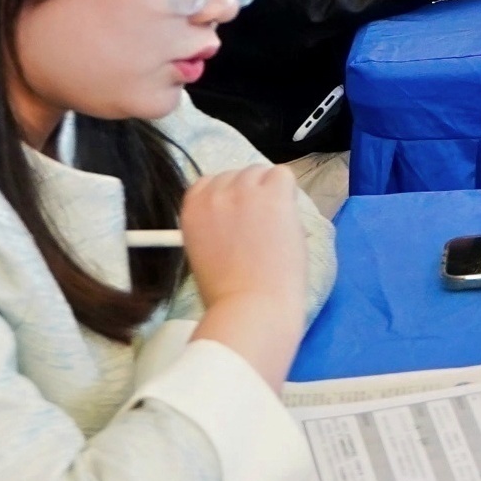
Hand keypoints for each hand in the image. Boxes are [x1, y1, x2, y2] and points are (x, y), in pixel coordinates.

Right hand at [179, 163, 314, 383]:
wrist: (250, 307)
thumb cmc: (227, 295)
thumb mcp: (203, 254)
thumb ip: (213, 227)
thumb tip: (234, 218)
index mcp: (192, 209)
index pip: (210, 183)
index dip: (229, 198)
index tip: (239, 218)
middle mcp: (214, 194)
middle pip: (238, 175)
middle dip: (251, 195)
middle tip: (261, 227)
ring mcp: (244, 192)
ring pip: (262, 172)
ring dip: (271, 193)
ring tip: (275, 227)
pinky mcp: (272, 195)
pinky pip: (284, 175)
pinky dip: (289, 193)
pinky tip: (287, 220)